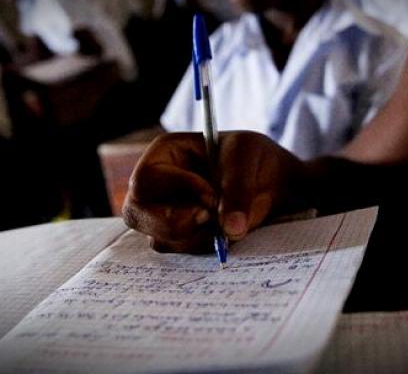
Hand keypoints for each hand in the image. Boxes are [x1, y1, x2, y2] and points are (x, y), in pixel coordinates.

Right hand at [122, 131, 310, 252]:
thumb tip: (230, 230)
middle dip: (174, 224)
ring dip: (196, 237)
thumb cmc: (252, 157)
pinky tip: (224, 232)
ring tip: (226, 220)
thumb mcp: (247, 157)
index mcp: (164, 155)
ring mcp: (164, 214)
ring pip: (159, 239)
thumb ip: (237, 188)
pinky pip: (181, 252)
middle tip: (208, 219)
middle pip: (136, 214)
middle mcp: (156, 187)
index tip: (212, 195)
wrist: (271, 181)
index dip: (177, 190)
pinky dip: (205, 247)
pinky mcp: (180, 237)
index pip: (147, 179)